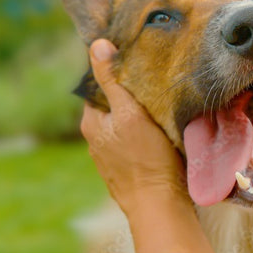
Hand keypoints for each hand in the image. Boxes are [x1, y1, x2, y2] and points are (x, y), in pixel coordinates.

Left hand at [80, 39, 186, 212]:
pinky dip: (144, 131)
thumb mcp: (130, 113)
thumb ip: (112, 81)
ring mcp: (112, 155)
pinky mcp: (128, 167)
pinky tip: (161, 130)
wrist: (160, 207)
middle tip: (154, 80)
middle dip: (129, 92)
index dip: (116, 71)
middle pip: (113, 103)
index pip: (98, 85)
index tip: (137, 60)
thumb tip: (96, 45)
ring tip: (161, 102)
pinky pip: (134, 139)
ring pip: (124, 122)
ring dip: (138, 113)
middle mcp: (96, 139)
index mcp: (92, 122)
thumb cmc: (147, 159)